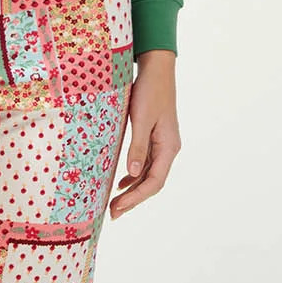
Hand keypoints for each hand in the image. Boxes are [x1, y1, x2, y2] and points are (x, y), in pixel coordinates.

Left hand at [110, 50, 180, 219]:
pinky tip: (121, 182)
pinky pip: (146, 164)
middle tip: (112, 214)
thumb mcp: (141, 119)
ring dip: (132, 190)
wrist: (157, 69)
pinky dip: (133, 176)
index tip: (118, 208)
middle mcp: (168, 148)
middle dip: (133, 199)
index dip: (136, 198)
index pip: (154, 182)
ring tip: (115, 203)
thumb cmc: (150, 91)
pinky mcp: (155, 137)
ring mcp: (162, 144)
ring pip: (148, 175)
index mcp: (169, 146)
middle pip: (152, 182)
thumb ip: (138, 146)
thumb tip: (132, 174)